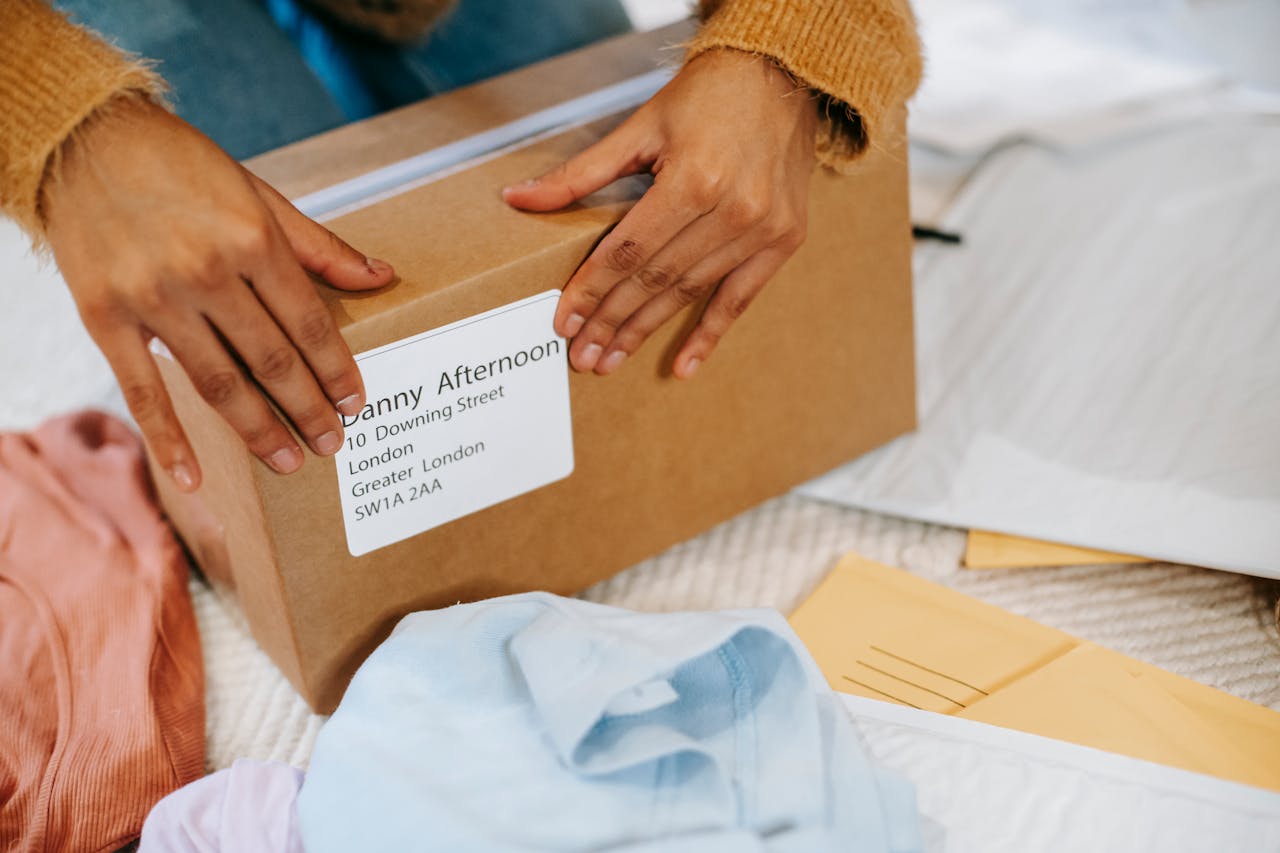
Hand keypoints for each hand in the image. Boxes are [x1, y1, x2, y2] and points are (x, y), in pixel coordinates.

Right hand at [42, 97, 394, 491]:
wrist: (82, 141)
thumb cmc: (182, 165)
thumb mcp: (260, 193)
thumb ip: (320, 245)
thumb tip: (382, 277)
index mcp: (252, 238)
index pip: (309, 323)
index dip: (337, 370)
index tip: (356, 403)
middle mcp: (206, 271)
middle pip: (271, 361)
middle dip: (308, 408)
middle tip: (333, 443)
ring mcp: (153, 298)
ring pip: (219, 383)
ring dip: (259, 430)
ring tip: (290, 461)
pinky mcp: (105, 318)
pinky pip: (144, 391)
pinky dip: (169, 441)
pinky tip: (194, 480)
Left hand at [503, 49, 816, 377]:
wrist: (781, 75)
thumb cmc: (707, 95)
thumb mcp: (640, 126)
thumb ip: (581, 173)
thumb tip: (518, 199)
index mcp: (692, 179)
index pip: (627, 252)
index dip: (591, 291)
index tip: (564, 323)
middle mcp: (732, 210)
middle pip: (656, 280)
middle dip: (612, 321)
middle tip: (582, 356)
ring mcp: (762, 229)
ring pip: (690, 293)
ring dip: (647, 330)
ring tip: (612, 359)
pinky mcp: (784, 240)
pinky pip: (740, 299)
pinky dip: (710, 335)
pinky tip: (682, 366)